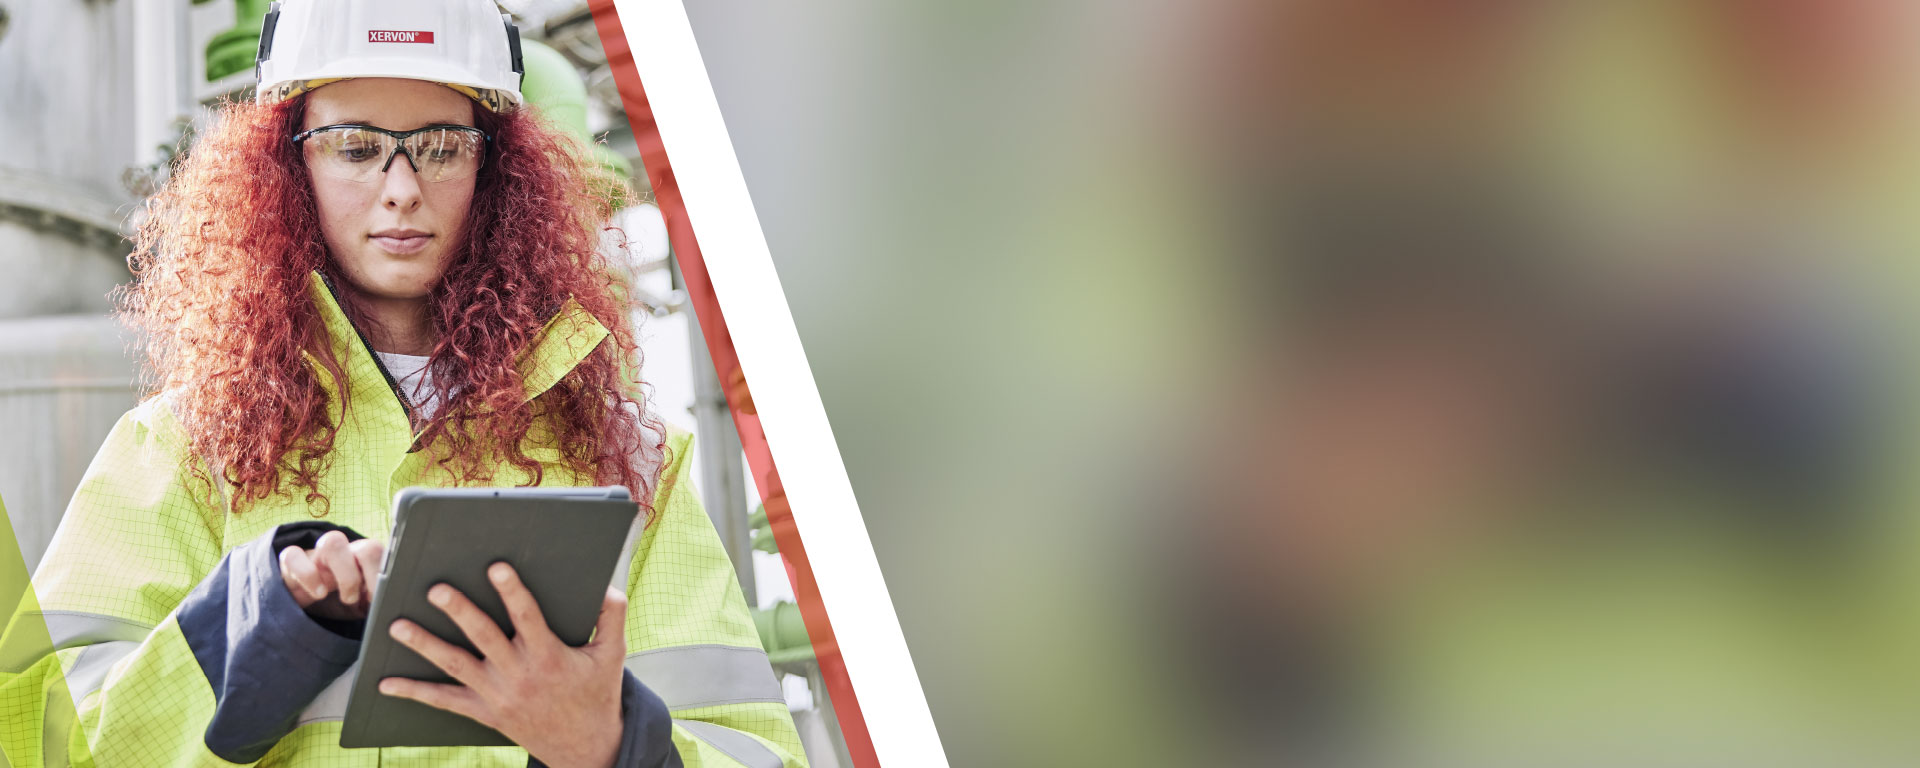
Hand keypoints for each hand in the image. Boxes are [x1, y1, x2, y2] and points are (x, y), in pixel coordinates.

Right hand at [280, 530, 384, 621]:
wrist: (300, 606)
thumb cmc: (336, 602)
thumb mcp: (360, 605)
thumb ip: (375, 602)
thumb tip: (394, 611)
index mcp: (365, 560)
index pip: (385, 554)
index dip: (385, 575)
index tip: (383, 598)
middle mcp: (345, 552)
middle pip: (367, 546)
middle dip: (371, 575)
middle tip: (366, 600)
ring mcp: (317, 554)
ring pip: (333, 542)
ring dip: (345, 574)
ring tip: (347, 599)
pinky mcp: (290, 561)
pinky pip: (293, 555)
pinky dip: (308, 575)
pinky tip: (318, 594)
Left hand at [381, 563, 626, 767]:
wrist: (585, 747)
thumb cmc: (597, 693)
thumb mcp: (613, 654)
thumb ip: (612, 616)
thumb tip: (605, 585)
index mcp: (550, 656)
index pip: (528, 618)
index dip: (513, 592)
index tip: (496, 567)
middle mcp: (519, 675)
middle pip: (484, 638)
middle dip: (459, 612)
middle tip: (437, 589)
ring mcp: (498, 695)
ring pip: (456, 666)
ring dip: (426, 645)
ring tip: (398, 626)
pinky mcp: (484, 712)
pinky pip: (445, 702)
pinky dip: (415, 692)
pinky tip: (386, 684)